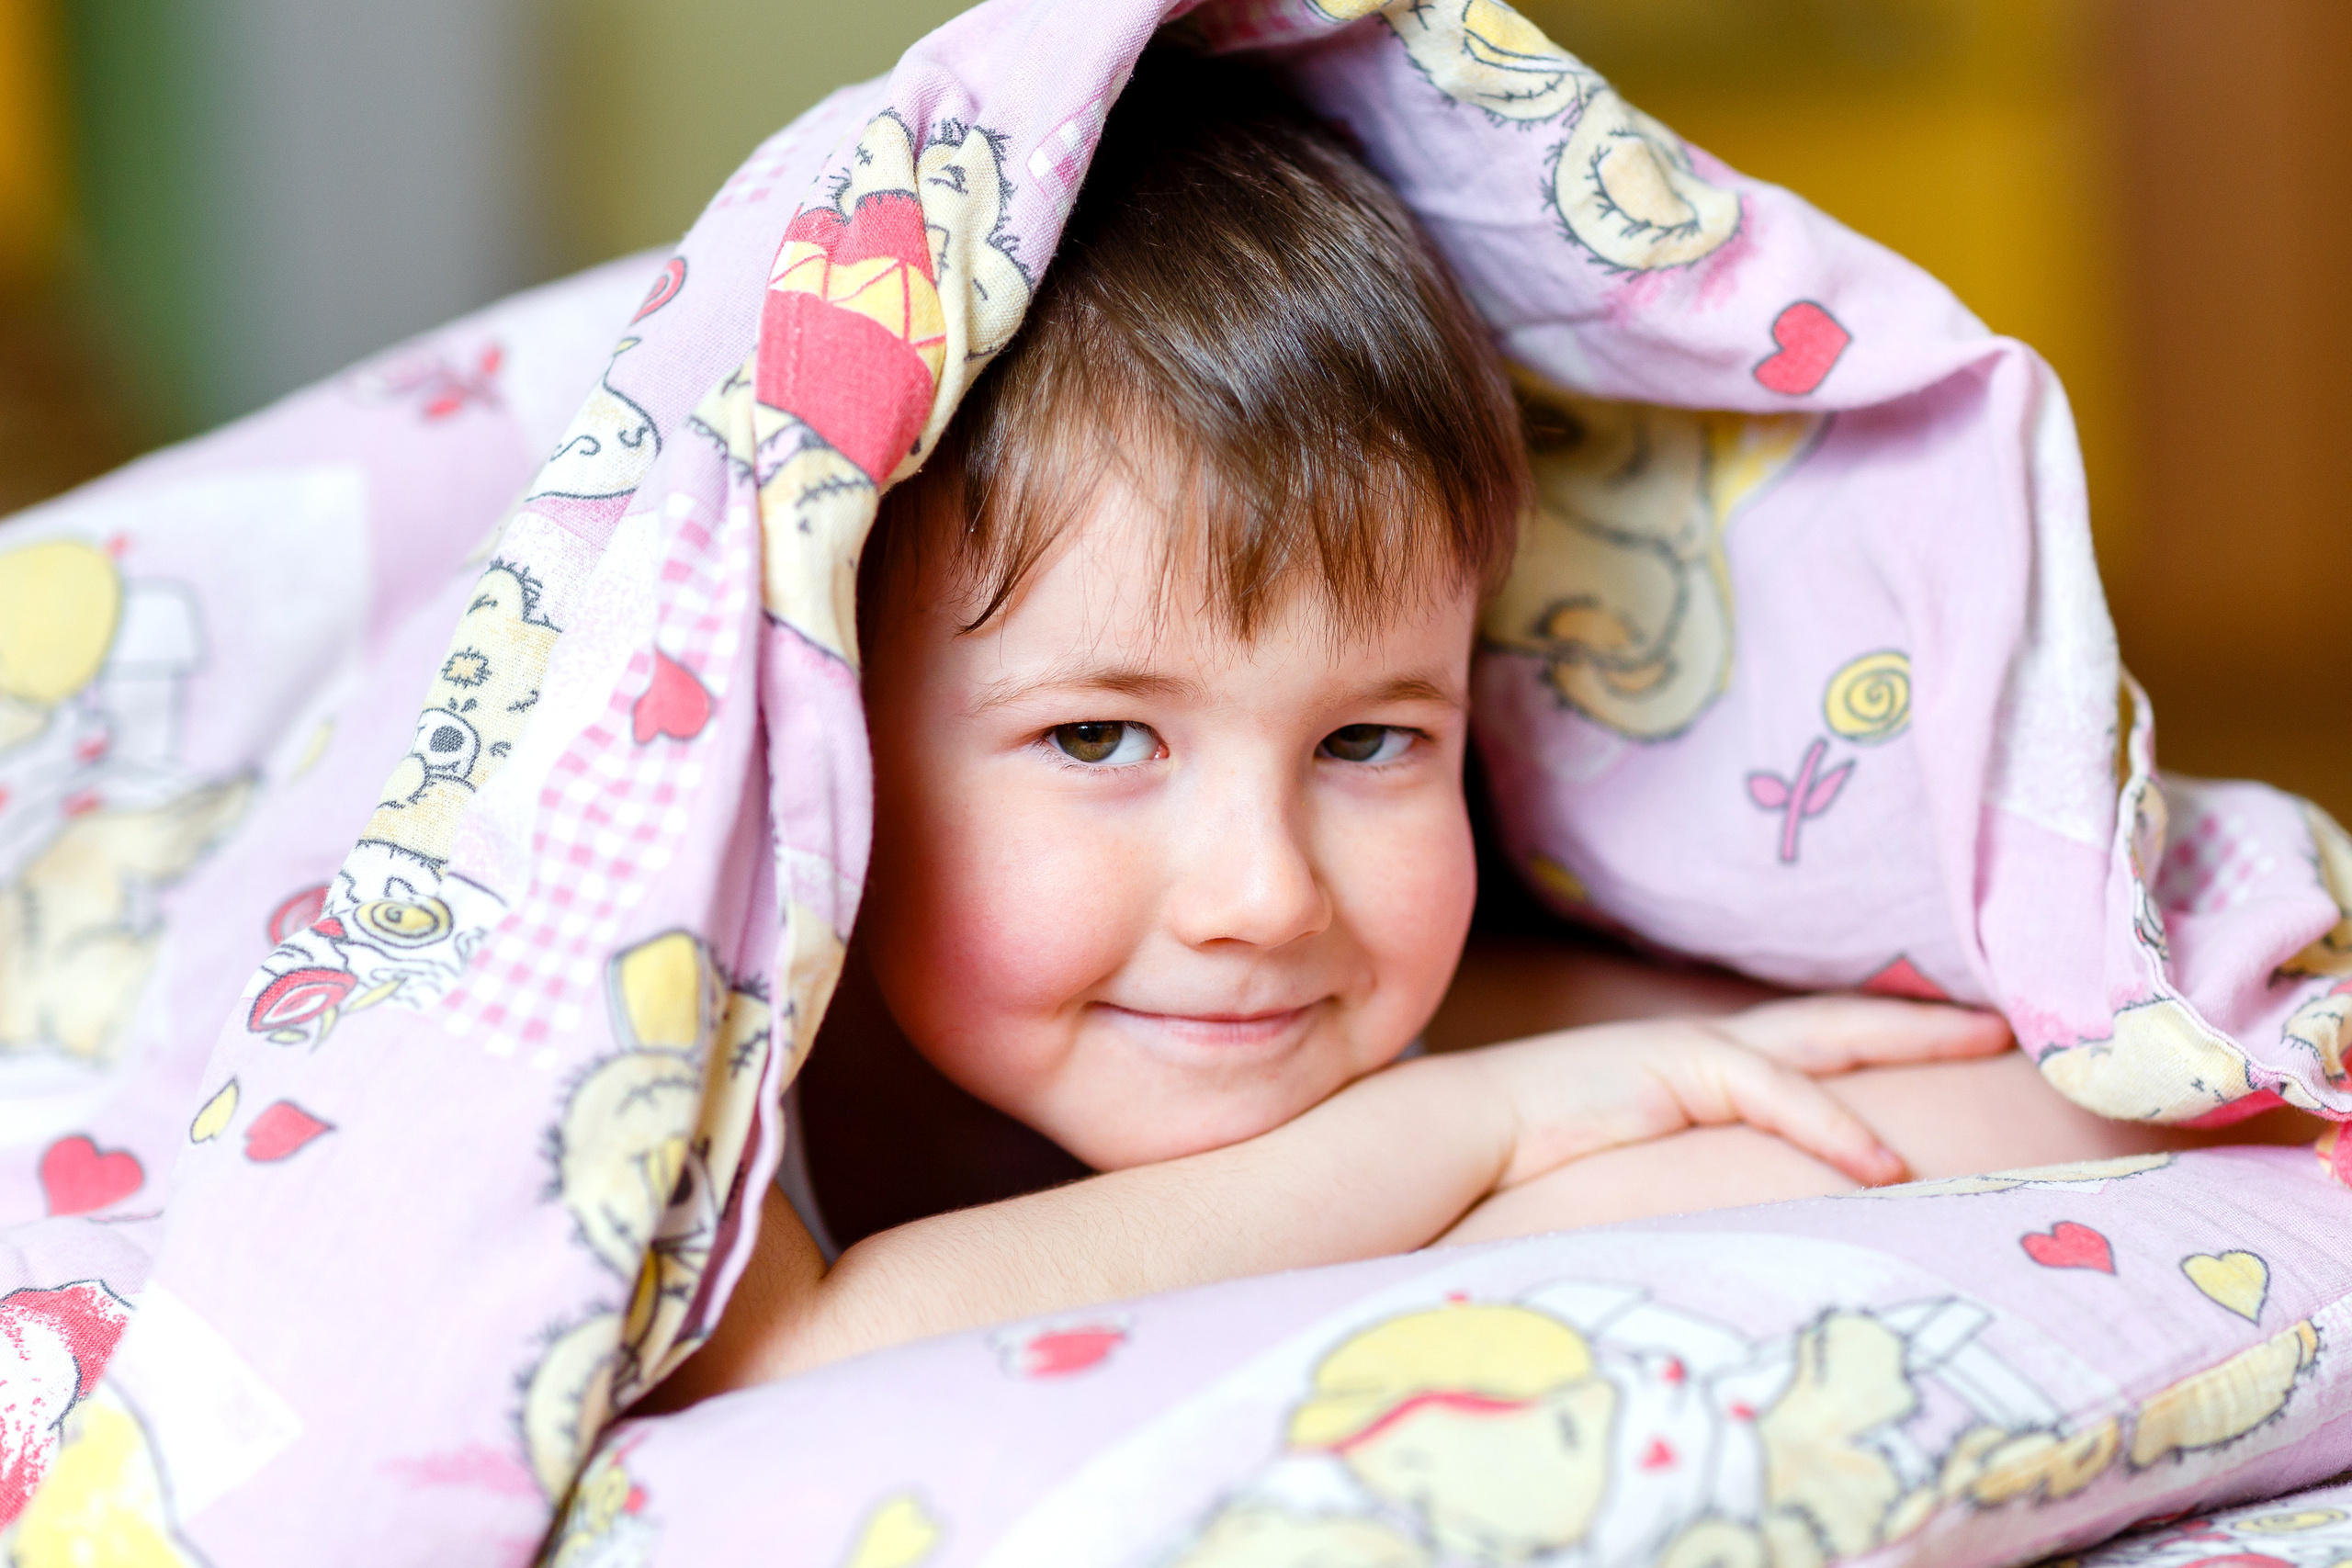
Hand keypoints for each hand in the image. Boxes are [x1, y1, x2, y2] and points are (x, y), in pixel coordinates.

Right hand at [1463, 996, 2011, 1190]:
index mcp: (1699, 1069)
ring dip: (1907, 1038)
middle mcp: (1708, 1048)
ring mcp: (1695, 1050)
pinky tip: (1884, 1162)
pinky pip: (1774, 1094)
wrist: (1460, 1132)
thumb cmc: (1533, 1160)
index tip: (1945, 1043)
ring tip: (1982, 1045)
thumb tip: (1747, 1231)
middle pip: (1838, 1023)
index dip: (1876, 1041)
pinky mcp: (1678, 1069)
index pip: (1807, 1047)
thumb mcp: (1636, 1167)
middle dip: (1919, 1022)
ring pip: (1826, 1035)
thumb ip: (1692, 1177)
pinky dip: (1833, 1126)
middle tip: (2000, 1025)